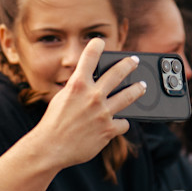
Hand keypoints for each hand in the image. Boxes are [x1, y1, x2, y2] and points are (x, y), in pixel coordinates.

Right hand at [30, 38, 144, 167]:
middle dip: (129, 64)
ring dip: (137, 89)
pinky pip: (123, 123)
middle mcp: (92, 96)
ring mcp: (102, 113)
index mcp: (77, 85)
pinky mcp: (108, 130)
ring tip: (142, 86)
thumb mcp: (61, 99)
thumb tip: (91, 84)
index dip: (96, 46)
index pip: (90, 56)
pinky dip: (121, 123)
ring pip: (129, 95)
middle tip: (134, 61)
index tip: (100, 42)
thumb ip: (77, 89)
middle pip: (118, 72)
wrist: (50, 148)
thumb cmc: (53, 124)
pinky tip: (119, 123)